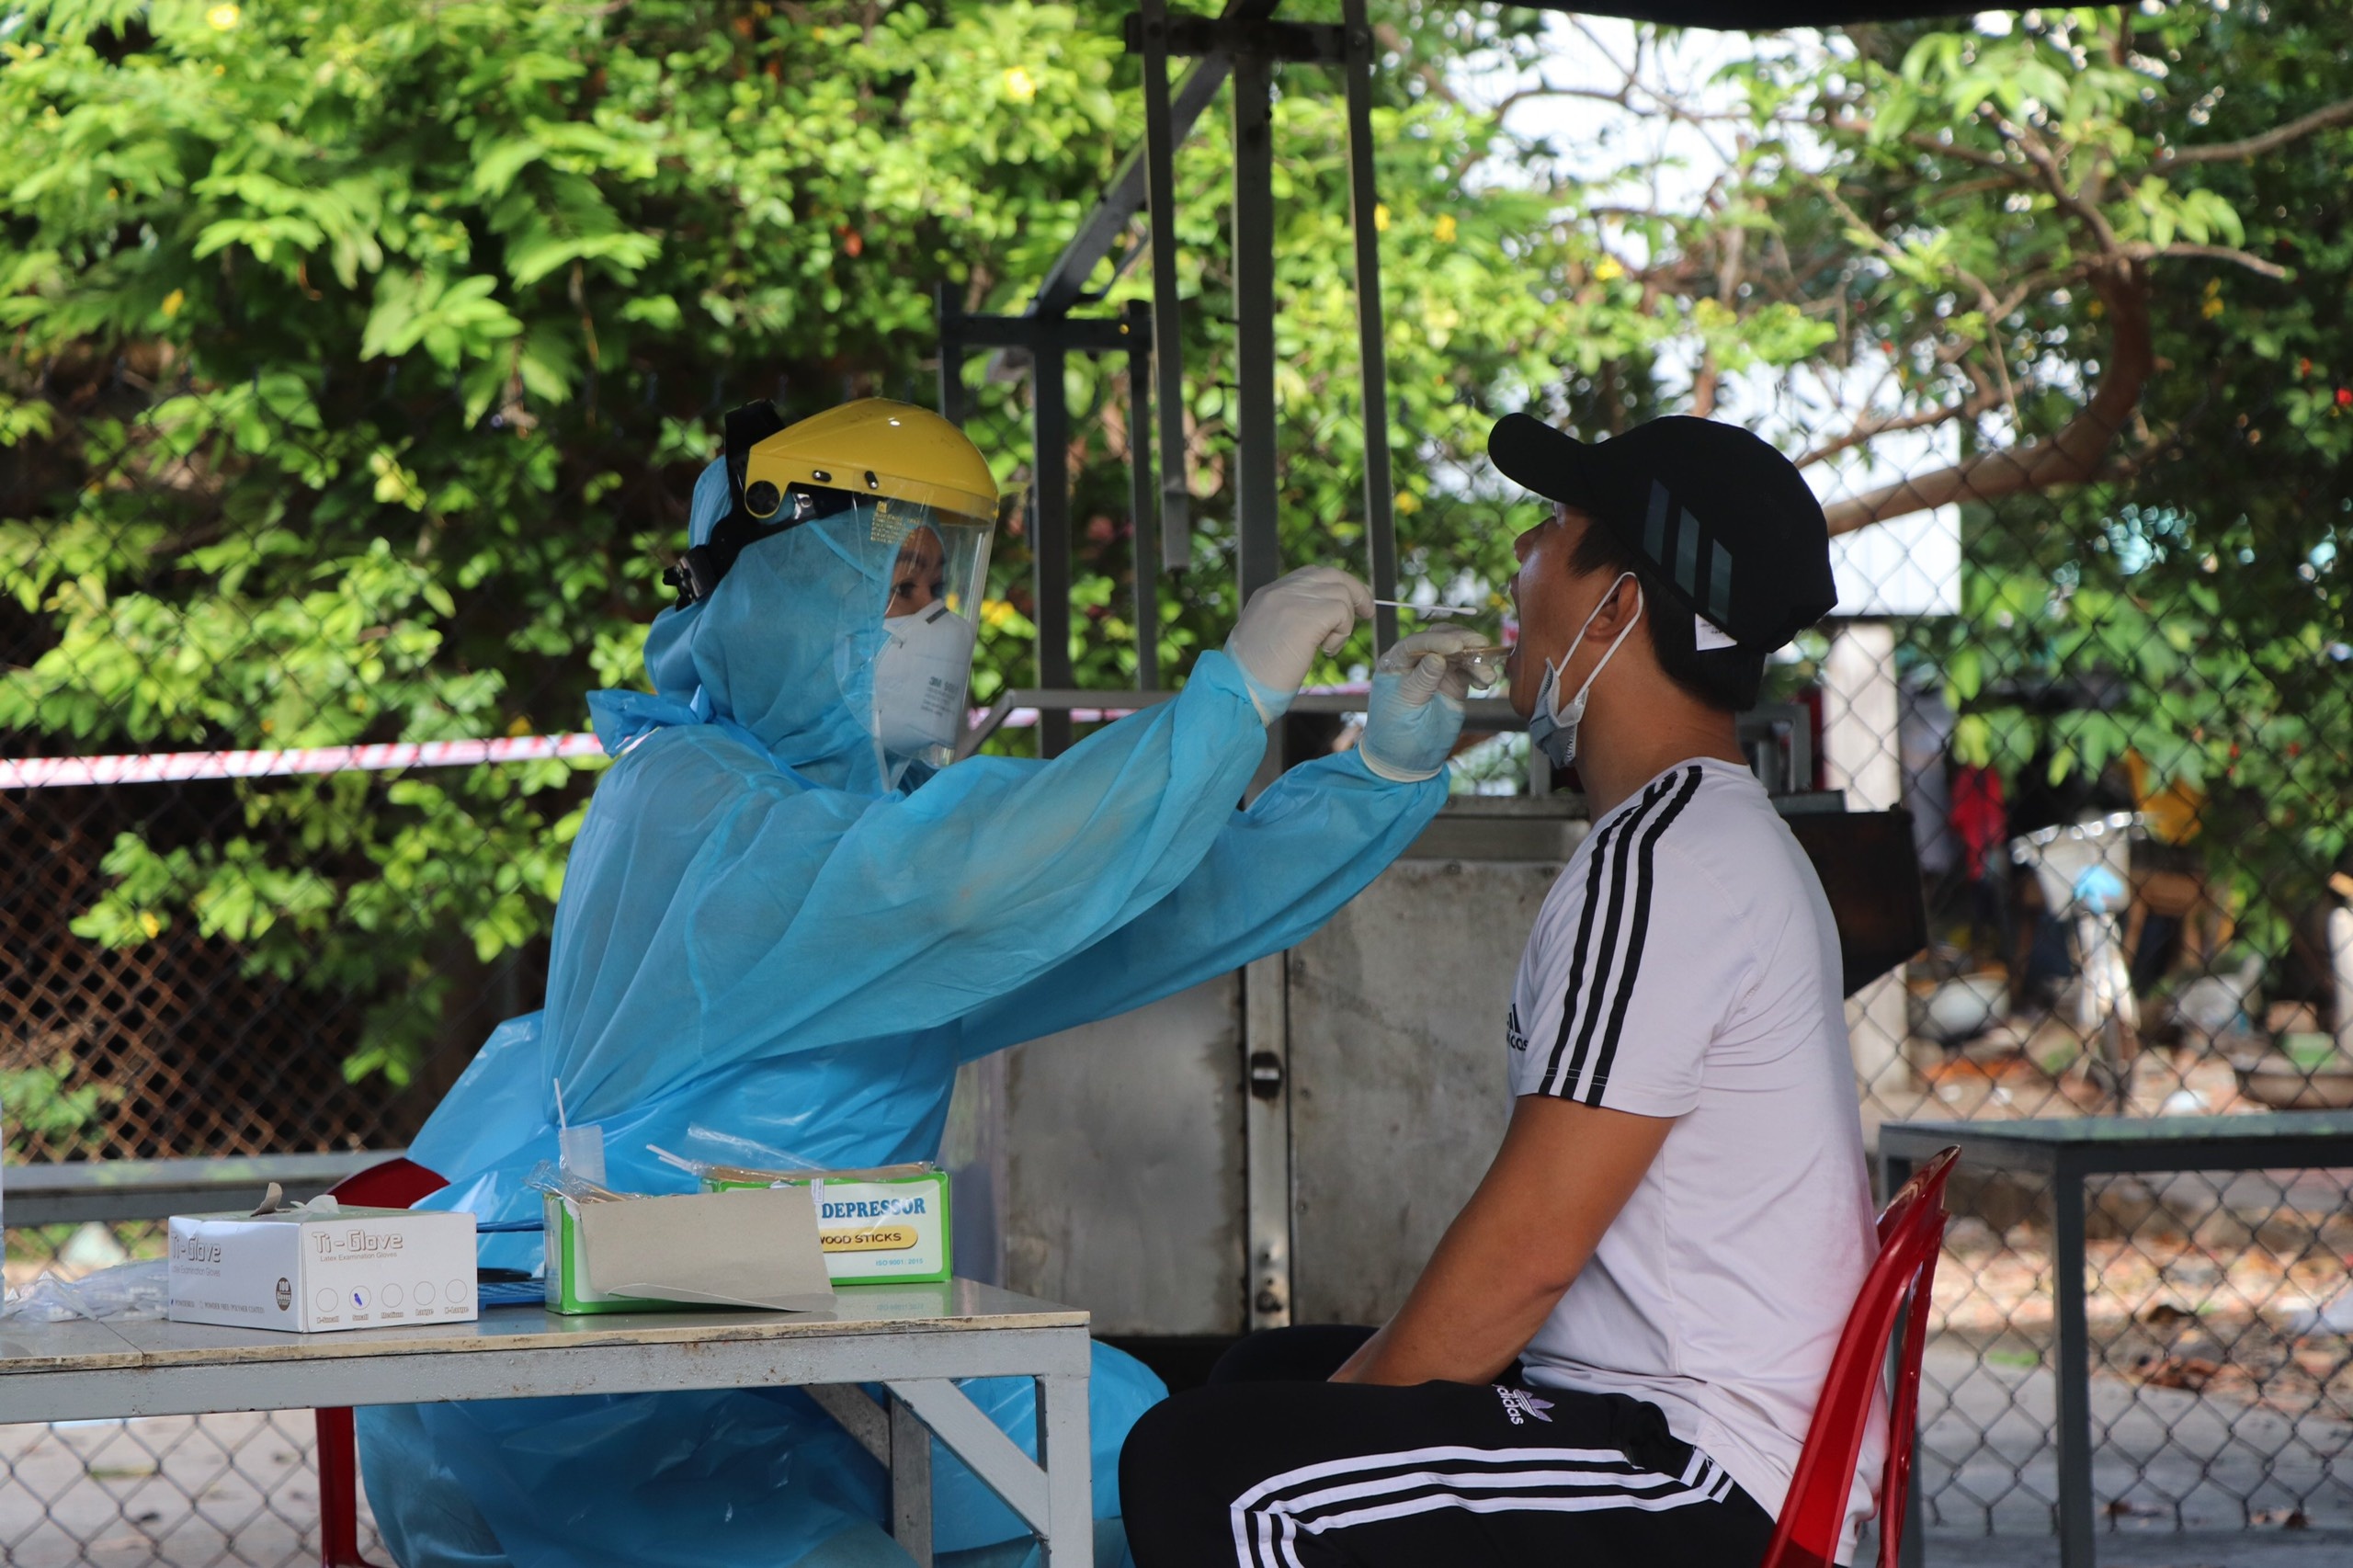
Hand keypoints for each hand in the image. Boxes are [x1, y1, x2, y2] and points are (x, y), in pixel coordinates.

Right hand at [1223, 566, 1373, 721]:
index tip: (1349, 604)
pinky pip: (1342, 612)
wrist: (1240, 686)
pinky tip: (1326, 650)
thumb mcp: (1267, 635)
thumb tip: (1321, 621)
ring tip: (1328, 647)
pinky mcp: (1307, 615)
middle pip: (1332, 575)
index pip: (1311, 575)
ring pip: (1341, 594)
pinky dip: (1342, 633)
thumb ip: (1289, 619)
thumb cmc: (1252, 674)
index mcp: (1269, 593)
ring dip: (1344, 624)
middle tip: (1366, 612)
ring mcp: (1293, 600)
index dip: (1335, 586)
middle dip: (1355, 592)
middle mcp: (1281, 590)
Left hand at [1358, 628, 1482, 781]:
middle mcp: (1415, 662)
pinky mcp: (1453, 682)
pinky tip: (1486, 682)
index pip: (1416, 643)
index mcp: (1395, 663)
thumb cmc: (1396, 734)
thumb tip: (1438, 656)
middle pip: (1440, 639)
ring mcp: (1436, 671)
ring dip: (1476, 658)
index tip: (1456, 646)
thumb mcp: (1405, 706)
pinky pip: (1469, 669)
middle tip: (1481, 646)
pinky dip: (1480, 672)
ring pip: (1459, 653)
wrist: (1408, 760)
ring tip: (1488, 676)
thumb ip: (1422, 680)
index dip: (1437, 641)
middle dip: (1462, 640)